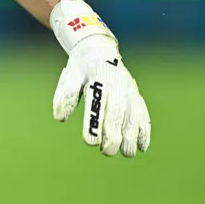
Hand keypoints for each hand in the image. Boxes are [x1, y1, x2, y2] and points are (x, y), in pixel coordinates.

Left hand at [52, 38, 150, 156]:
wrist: (99, 50)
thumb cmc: (80, 67)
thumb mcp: (70, 76)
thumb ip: (65, 95)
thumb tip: (60, 118)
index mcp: (97, 80)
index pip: (96, 105)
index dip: (94, 125)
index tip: (90, 142)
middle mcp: (116, 85)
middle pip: (117, 114)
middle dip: (114, 136)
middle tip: (107, 152)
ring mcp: (129, 91)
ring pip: (133, 116)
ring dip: (131, 137)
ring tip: (126, 153)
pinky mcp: (136, 95)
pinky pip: (143, 114)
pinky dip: (144, 130)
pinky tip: (142, 146)